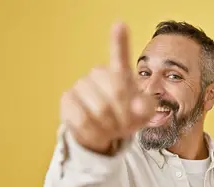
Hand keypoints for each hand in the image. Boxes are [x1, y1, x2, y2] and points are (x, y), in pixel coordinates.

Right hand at [60, 22, 155, 153]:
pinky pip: (83, 119)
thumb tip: (139, 105)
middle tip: (126, 125)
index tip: (120, 25)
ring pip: (100, 110)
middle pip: (117, 93)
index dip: (119, 41)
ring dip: (111, 126)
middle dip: (126, 116)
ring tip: (111, 128)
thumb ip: (146, 107)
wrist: (103, 134)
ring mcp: (81, 84)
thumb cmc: (126, 118)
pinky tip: (97, 130)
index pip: (120, 55)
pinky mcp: (67, 99)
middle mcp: (99, 73)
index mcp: (120, 73)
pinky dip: (94, 131)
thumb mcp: (143, 114)